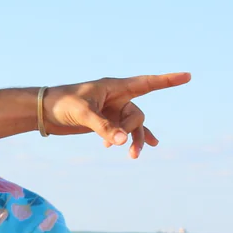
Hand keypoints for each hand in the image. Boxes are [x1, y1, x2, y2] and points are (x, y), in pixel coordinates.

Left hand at [44, 73, 190, 158]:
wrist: (43, 111)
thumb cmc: (61, 103)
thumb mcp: (83, 113)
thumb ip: (103, 127)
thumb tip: (124, 141)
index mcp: (114, 87)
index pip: (147, 83)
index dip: (168, 80)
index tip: (188, 76)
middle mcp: (116, 98)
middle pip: (138, 114)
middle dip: (134, 130)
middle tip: (121, 142)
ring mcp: (111, 110)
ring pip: (132, 126)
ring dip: (134, 140)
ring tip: (134, 156)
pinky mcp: (104, 122)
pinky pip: (122, 132)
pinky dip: (124, 140)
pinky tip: (121, 149)